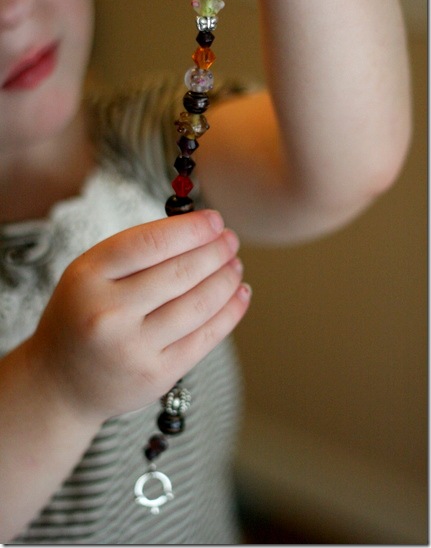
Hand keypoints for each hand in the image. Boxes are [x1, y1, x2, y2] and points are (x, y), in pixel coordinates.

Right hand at [26, 210, 249, 423]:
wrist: (60, 382)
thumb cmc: (81, 315)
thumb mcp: (89, 273)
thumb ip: (135, 251)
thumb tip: (198, 230)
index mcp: (88, 277)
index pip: (150, 242)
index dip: (190, 228)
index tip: (215, 220)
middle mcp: (109, 313)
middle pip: (180, 272)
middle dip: (215, 251)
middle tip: (230, 240)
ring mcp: (133, 347)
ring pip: (198, 304)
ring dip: (226, 279)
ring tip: (235, 265)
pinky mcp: (156, 374)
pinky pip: (205, 338)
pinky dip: (230, 312)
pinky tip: (240, 294)